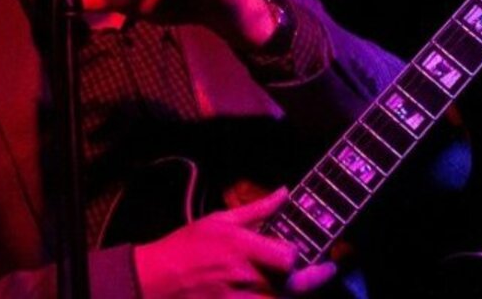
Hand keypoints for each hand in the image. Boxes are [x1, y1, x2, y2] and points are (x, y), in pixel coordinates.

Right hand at [134, 188, 337, 297]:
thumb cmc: (187, 247)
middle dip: (310, 278)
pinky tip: (271, 291)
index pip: (288, 257)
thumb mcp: (220, 220)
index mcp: (241, 247)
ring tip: (295, 282)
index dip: (300, 256)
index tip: (310, 251)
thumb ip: (257, 209)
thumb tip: (284, 192)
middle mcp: (244, 276)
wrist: (155, 280)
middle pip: (292, 286)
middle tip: (326, 270)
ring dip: (290, 292)